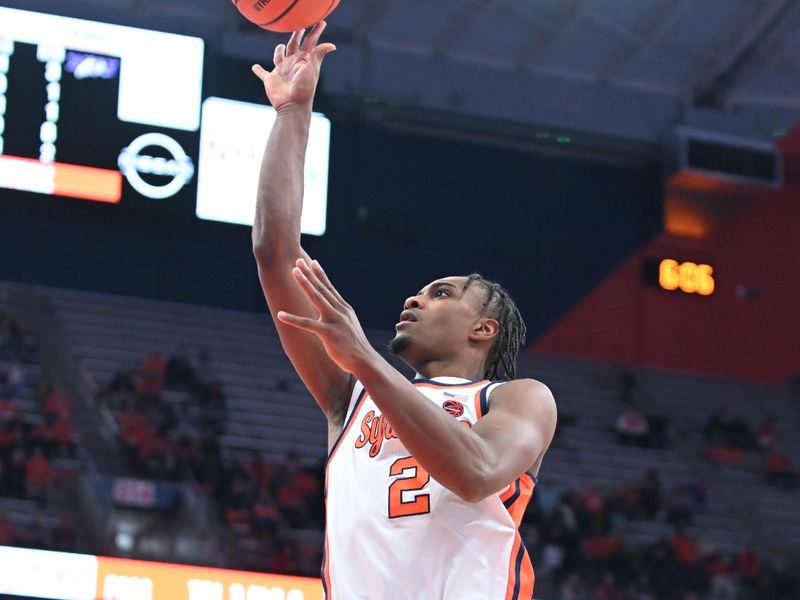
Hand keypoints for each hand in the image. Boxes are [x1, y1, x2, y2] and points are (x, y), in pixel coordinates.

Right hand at [251, 21, 335, 110]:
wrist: (292, 105)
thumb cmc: (304, 88)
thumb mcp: (312, 70)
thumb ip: (317, 55)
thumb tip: (332, 46)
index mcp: (303, 61)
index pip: (310, 43)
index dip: (315, 33)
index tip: (320, 23)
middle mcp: (292, 64)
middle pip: (294, 46)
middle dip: (296, 36)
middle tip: (299, 26)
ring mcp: (281, 72)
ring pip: (279, 57)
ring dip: (279, 51)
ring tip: (281, 46)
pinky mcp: (270, 80)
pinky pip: (262, 73)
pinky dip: (258, 70)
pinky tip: (254, 67)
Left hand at [277, 259, 376, 374]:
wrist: (365, 361)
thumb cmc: (355, 347)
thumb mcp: (348, 327)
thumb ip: (340, 318)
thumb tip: (333, 313)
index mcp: (344, 309)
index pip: (330, 288)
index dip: (320, 274)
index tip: (313, 262)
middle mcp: (340, 311)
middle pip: (321, 288)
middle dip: (309, 273)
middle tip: (298, 260)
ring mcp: (335, 321)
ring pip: (316, 298)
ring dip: (304, 284)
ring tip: (293, 272)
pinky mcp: (329, 333)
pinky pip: (308, 324)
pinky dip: (293, 319)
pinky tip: (281, 314)